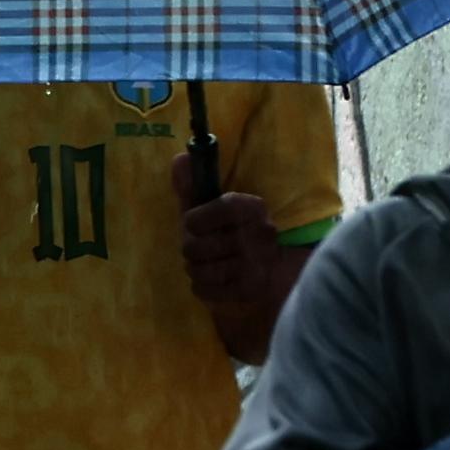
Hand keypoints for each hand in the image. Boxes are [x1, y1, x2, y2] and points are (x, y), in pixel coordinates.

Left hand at [171, 156, 283, 313]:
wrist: (270, 265)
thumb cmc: (233, 231)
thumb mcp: (215, 205)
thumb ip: (193, 186)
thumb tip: (179, 159)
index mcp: (251, 207)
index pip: (215, 210)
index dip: (194, 220)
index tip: (193, 223)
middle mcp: (257, 234)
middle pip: (196, 247)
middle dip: (191, 249)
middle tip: (201, 247)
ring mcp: (255, 263)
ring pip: (199, 271)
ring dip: (196, 269)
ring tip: (206, 264)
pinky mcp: (250, 289)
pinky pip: (204, 290)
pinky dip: (202, 286)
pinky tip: (212, 279)